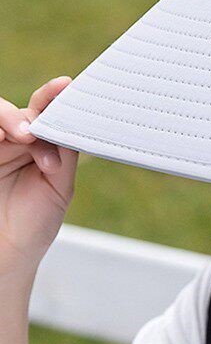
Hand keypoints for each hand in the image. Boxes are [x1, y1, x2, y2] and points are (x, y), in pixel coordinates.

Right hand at [0, 77, 77, 278]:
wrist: (6, 257)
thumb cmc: (33, 224)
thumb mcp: (58, 186)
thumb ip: (64, 153)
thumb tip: (70, 124)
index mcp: (39, 147)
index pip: (46, 114)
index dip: (53, 97)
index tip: (64, 85)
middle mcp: (13, 143)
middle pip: (19, 111)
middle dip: (28, 115)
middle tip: (33, 134)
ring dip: (9, 120)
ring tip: (23, 138)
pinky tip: (1, 139)